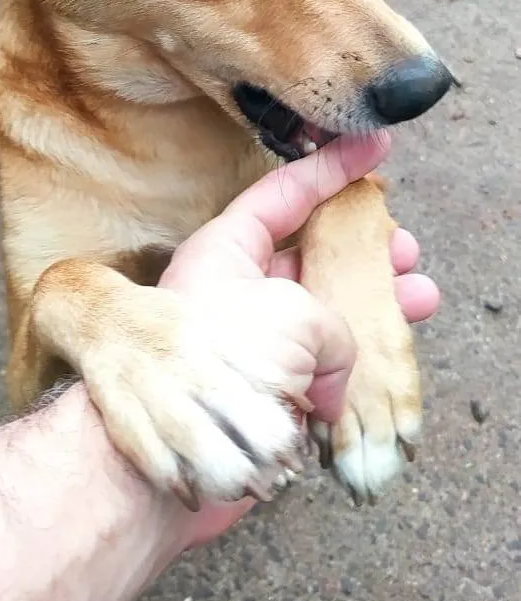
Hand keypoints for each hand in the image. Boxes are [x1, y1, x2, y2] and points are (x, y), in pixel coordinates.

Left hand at [158, 133, 438, 547]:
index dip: (331, 167)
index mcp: (226, 253)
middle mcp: (236, 294)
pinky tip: (388, 360)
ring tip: (419, 298)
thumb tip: (333, 371)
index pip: (284, 194)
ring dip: (372, 306)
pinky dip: (356, 362)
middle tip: (405, 247)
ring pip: (323, 314)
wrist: (180, 455)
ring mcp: (252, 347)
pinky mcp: (265, 394)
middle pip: (311, 255)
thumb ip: (334, 323)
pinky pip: (320, 367)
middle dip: (363, 249)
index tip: (372, 145)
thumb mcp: (294, 315)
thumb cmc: (220, 365)